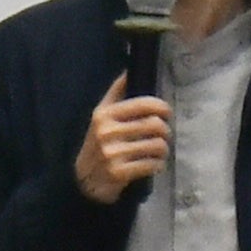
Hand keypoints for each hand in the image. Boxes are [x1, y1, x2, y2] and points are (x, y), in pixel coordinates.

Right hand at [73, 87, 170, 202]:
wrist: (83, 180)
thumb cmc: (98, 143)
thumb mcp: (101, 116)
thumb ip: (115, 94)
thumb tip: (128, 70)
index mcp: (104, 114)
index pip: (143, 104)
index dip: (162, 107)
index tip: (166, 113)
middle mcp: (107, 132)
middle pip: (155, 125)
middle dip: (165, 130)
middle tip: (163, 135)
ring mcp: (113, 153)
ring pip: (157, 145)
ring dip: (164, 150)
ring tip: (159, 151)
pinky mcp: (119, 172)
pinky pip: (153, 164)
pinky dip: (158, 164)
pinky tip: (154, 164)